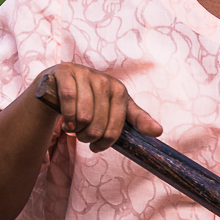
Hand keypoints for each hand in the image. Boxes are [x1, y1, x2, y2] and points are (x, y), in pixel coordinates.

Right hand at [32, 64, 161, 151]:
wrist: (61, 84)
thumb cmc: (92, 100)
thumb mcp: (116, 109)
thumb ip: (138, 120)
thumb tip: (158, 132)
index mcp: (120, 91)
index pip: (116, 127)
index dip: (106, 142)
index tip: (97, 148)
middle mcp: (105, 81)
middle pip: (98, 126)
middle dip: (87, 137)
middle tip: (83, 136)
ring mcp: (85, 74)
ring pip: (83, 116)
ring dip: (75, 129)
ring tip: (74, 128)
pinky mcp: (66, 72)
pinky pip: (69, 100)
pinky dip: (67, 117)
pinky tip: (66, 123)